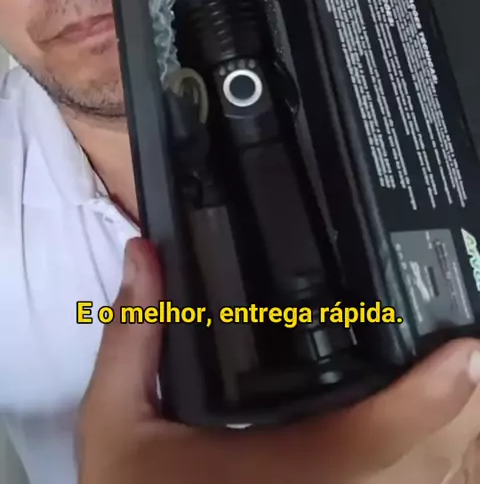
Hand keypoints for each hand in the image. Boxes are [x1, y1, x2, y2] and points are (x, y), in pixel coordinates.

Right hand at [77, 237, 479, 483]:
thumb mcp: (116, 427)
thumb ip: (134, 337)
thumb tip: (145, 253)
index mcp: (287, 472)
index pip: (377, 438)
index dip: (431, 396)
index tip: (464, 348)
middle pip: (434, 461)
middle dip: (465, 401)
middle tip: (464, 341)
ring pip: (440, 481)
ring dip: (462, 431)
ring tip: (461, 372)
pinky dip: (444, 458)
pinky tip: (439, 425)